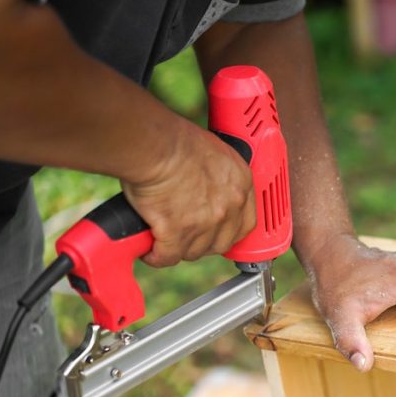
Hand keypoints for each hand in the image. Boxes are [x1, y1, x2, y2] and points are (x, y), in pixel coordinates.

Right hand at [121, 125, 255, 266]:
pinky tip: (149, 250)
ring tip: (164, 240)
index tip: (217, 235)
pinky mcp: (178, 232)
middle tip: (186, 237)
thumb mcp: (214, 152)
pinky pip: (168, 256)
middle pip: (221, 243)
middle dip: (203, 244)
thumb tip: (207, 185)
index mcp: (241, 184)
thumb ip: (219, 175)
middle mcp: (230, 207)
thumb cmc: (175, 140)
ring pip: (194, 252)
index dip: (229, 233)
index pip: (246, 224)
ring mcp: (206, 222)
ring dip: (178, 249)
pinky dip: (156, 256)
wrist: (154, 145)